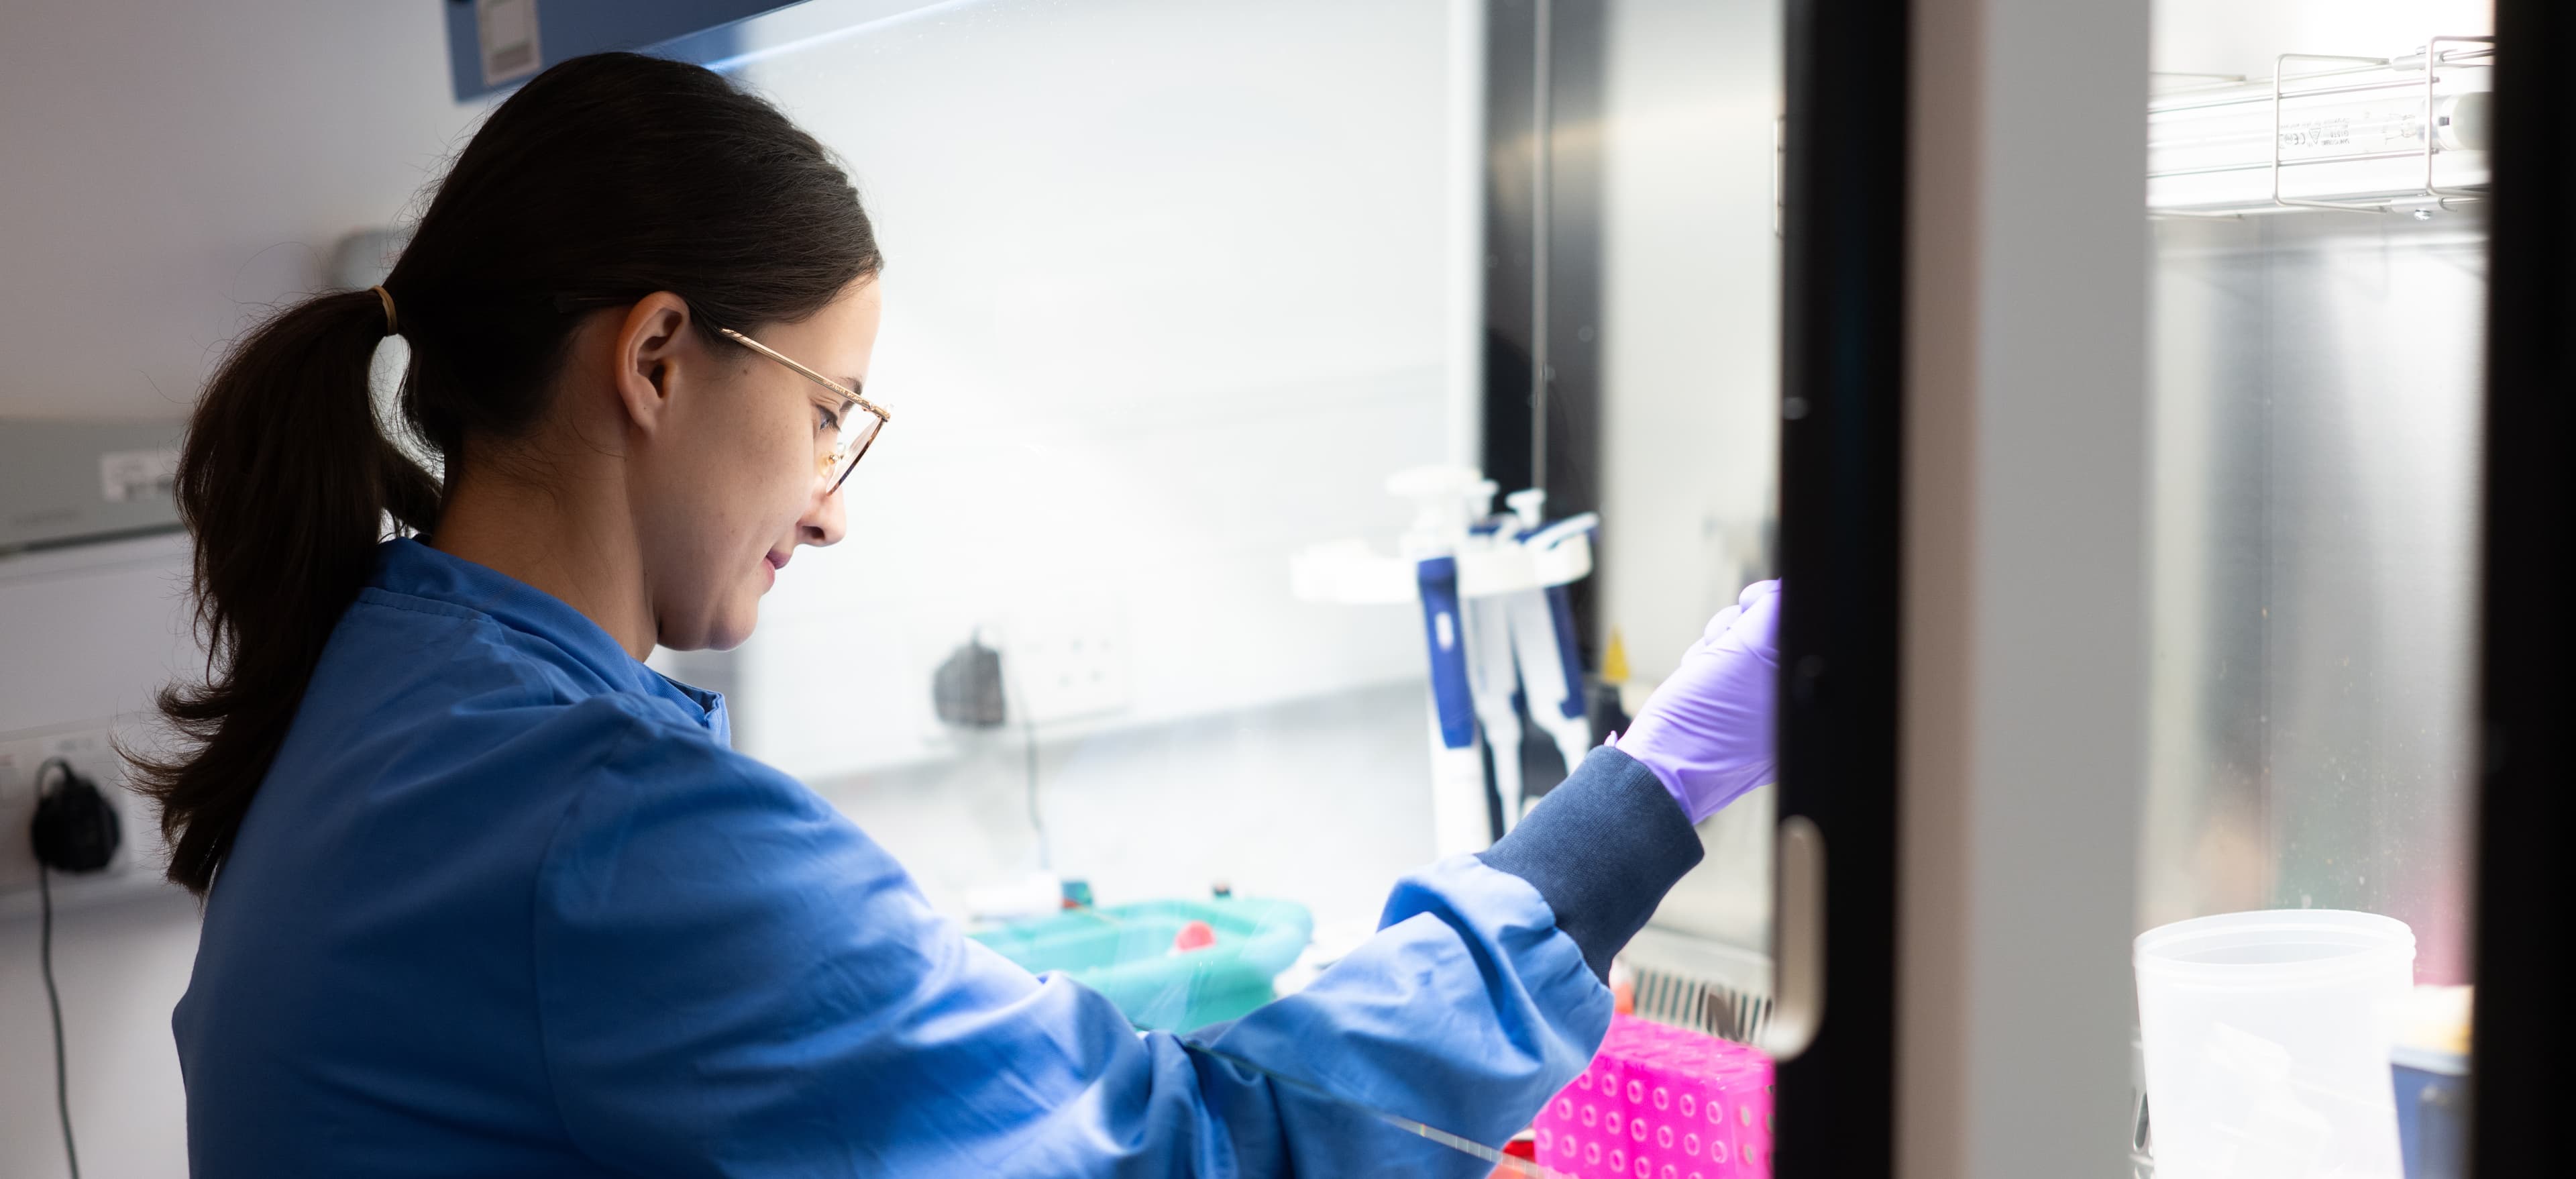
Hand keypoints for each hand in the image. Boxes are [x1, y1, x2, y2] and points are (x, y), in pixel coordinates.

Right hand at [1611, 581, 1778, 822]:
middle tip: (1715, 645)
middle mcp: (1790, 713)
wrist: (1653, 775)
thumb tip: (1782, 593)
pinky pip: (1725, 681)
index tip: (1746, 606)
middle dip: (1734, 631)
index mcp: (1804, 701)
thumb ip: (1774, 614)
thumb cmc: (1698, 724)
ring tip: (1696, 673)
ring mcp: (1762, 720)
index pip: (1799, 629)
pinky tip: (1691, 688)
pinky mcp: (1734, 726)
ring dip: (1714, 651)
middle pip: (1768, 637)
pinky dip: (1705, 674)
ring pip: (1740, 655)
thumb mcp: (1744, 654)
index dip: (1769, 606)